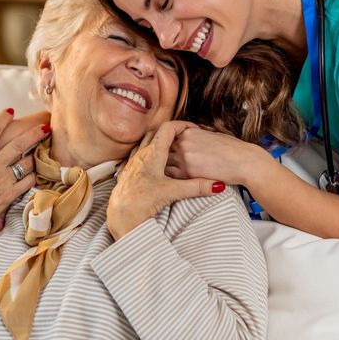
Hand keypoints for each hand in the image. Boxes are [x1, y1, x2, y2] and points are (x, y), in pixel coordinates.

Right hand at [0, 109, 48, 279]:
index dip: (2, 119)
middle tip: (44, 128)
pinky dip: (33, 178)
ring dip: (35, 158)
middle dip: (34, 134)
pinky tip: (34, 176)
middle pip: (18, 144)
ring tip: (40, 154)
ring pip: (26, 164)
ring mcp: (2, 181)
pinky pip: (28, 183)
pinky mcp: (8, 197)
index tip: (9, 112)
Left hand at [106, 121, 224, 240]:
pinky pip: (137, 155)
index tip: (192, 128)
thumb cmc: (142, 201)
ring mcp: (133, 162)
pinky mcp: (128, 173)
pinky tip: (152, 164)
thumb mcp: (173, 192)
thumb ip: (196, 187)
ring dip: (157, 141)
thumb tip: (217, 186)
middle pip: (155, 132)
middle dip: (170, 131)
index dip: (181, 124)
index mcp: (153, 153)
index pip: (168, 128)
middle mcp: (141, 154)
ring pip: (144, 142)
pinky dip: (147, 153)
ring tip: (169, 148)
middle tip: (183, 136)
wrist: (120, 215)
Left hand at [165, 123, 267, 186]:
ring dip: (164, 168)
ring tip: (166, 173)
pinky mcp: (188, 173)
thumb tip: (193, 138)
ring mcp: (184, 158)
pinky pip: (172, 176)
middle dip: (164, 156)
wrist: (245, 162)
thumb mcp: (213, 135)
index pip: (167, 135)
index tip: (173, 150)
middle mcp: (183, 143)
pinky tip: (175, 181)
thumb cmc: (233, 149)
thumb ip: (199, 137)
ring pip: (164, 163)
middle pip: (162, 149)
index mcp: (188, 132)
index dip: (168, 144)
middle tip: (168, 163)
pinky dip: (171, 179)